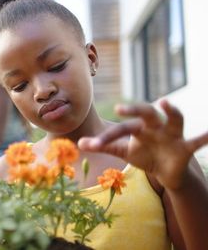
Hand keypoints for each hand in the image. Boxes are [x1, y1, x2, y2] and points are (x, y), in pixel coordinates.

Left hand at [79, 99, 207, 189]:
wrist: (166, 171)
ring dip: (170, 111)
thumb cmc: (143, 155)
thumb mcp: (122, 151)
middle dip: (134, 109)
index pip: (120, 130)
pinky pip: (196, 141)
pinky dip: (204, 136)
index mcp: (137, 128)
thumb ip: (104, 145)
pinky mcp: (185, 147)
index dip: (105, 138)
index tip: (90, 145)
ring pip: (173, 120)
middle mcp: (154, 126)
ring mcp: (171, 135)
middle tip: (120, 109)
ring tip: (164, 102)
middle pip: (145, 113)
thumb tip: (79, 143)